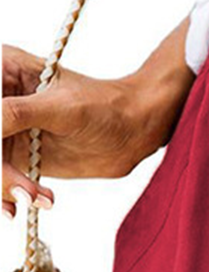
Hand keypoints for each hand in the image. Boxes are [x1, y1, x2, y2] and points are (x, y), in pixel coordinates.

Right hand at [2, 15, 194, 219]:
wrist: (132, 132)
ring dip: (3, 187)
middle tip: (21, 191)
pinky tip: (30, 201)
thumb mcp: (61, 108)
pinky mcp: (13, 155)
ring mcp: (3, 129)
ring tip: (35, 197)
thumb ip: (17, 113)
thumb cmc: (105, 107)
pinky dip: (7, 195)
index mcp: (3, 70)